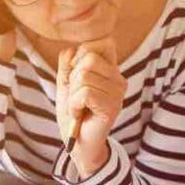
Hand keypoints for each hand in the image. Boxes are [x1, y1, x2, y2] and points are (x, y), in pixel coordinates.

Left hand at [56, 38, 125, 176]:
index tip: (76, 73)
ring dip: (72, 94)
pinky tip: (80, 114)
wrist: (77, 143)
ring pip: (84, 76)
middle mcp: (118, 78)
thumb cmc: (74, 112)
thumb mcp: (66, 82)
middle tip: (76, 96)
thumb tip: (71, 49)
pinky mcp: (112, 107)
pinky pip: (84, 93)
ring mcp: (117, 93)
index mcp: (110, 69)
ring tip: (78, 106)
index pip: (103, 42)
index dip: (82, 53)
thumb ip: (68, 63)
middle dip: (73, 77)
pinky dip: (74, 104)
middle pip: (88, 57)